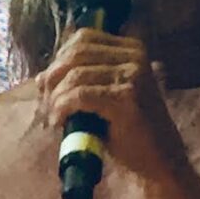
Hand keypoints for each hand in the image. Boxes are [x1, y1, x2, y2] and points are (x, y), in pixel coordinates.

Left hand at [36, 28, 184, 175]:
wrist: (158, 160)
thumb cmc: (129, 130)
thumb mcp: (104, 96)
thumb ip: (79, 81)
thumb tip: (40, 77)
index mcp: (132, 49)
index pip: (83, 38)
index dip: (59, 59)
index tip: (49, 85)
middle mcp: (135, 56)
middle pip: (76, 54)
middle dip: (53, 78)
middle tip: (46, 103)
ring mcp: (133, 75)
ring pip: (75, 76)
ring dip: (56, 98)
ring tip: (53, 117)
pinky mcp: (126, 97)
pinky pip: (80, 95)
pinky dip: (62, 108)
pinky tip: (59, 122)